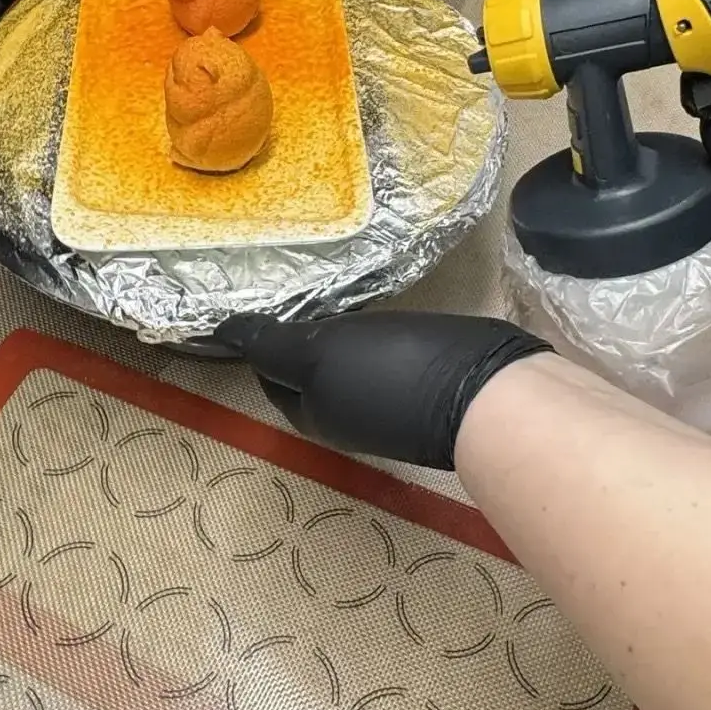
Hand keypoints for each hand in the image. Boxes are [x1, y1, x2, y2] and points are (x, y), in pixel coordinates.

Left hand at [213, 311, 551, 468]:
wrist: (488, 395)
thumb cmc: (394, 373)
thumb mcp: (320, 355)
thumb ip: (273, 345)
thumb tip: (222, 332)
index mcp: (315, 414)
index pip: (272, 376)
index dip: (262, 342)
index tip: (263, 302)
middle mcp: (348, 417)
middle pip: (310, 378)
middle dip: (299, 341)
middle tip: (301, 292)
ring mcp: (392, 406)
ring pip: (351, 368)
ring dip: (341, 339)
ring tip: (341, 297)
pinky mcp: (430, 390)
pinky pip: (389, 361)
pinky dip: (377, 338)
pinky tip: (387, 313)